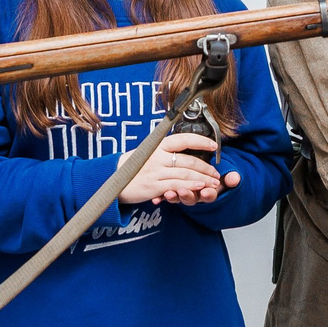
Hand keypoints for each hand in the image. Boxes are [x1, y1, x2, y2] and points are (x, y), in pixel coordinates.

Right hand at [121, 131, 239, 204]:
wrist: (111, 180)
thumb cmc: (132, 167)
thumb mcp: (147, 152)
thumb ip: (164, 151)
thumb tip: (184, 148)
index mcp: (157, 145)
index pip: (183, 139)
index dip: (201, 140)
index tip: (214, 145)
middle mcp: (158, 156)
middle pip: (189, 160)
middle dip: (206, 167)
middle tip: (216, 173)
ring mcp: (156, 170)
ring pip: (186, 173)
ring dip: (203, 179)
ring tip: (213, 183)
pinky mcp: (154, 185)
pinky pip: (177, 184)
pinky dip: (191, 186)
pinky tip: (200, 187)